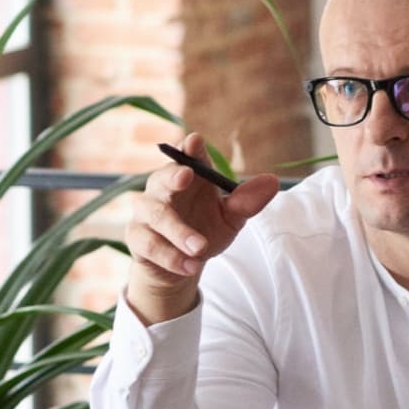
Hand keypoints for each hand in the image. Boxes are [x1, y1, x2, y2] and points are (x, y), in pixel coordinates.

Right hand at [123, 128, 279, 325]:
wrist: (183, 265)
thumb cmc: (205, 230)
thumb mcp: (230, 219)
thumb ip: (246, 202)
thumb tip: (272, 182)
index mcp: (187, 177)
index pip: (187, 156)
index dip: (190, 148)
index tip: (195, 141)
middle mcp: (162, 189)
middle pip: (162, 177)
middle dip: (173, 175)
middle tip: (187, 175)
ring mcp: (146, 212)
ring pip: (157, 215)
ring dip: (179, 232)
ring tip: (200, 248)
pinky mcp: (136, 237)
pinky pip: (149, 245)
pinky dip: (171, 256)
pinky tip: (190, 266)